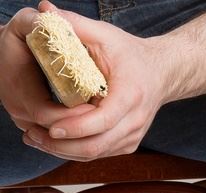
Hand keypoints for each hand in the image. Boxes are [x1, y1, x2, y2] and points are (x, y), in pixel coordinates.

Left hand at [3, 1, 174, 161]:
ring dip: (64, 151)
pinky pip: (99, 154)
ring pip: (96, 154)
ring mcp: (133, 136)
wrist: (162, 73)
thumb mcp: (106, 35)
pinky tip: (53, 143)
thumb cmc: (131, 54)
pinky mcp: (127, 143)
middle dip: (62, 145)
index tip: (51, 127)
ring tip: (36, 139)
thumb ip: (76, 25)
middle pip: (97, 145)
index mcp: (131, 96)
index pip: (103, 121)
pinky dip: (74, 151)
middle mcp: (135, 121)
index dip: (76, 128)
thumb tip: (46, 11)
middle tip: (33, 135)